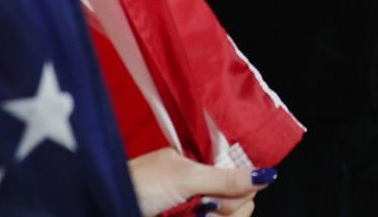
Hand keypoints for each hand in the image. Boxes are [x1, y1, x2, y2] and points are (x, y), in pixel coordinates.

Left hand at [127, 147, 270, 216]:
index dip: (240, 191)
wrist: (111, 201)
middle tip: (201, 207)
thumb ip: (226, 179)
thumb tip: (266, 175)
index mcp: (206, 165)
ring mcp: (198, 209)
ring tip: (189, 216)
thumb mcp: (187, 178)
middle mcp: (206, 187)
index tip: (220, 197)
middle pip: (242, 203)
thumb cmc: (141, 184)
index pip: (244, 179)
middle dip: (225, 209)